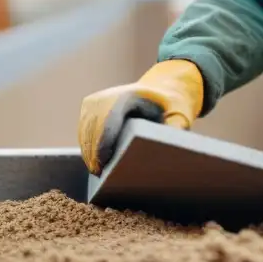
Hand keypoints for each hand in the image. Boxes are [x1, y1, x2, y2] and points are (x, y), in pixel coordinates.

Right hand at [78, 58, 203, 174]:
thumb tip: (168, 143)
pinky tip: (92, 158)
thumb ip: (176, 127)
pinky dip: (86, 143)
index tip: (104, 163)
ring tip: (95, 170)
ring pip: (85, 128)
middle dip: (93, 151)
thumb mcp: (179, 114)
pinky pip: (83, 126)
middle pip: (94, 127)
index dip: (104, 144)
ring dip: (88, 149)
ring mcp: (96, 98)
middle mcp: (108, 94)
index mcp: (129, 95)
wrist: (161, 88)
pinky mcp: (89, 104)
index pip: (109, 122)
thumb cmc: (171, 106)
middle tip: (97, 173)